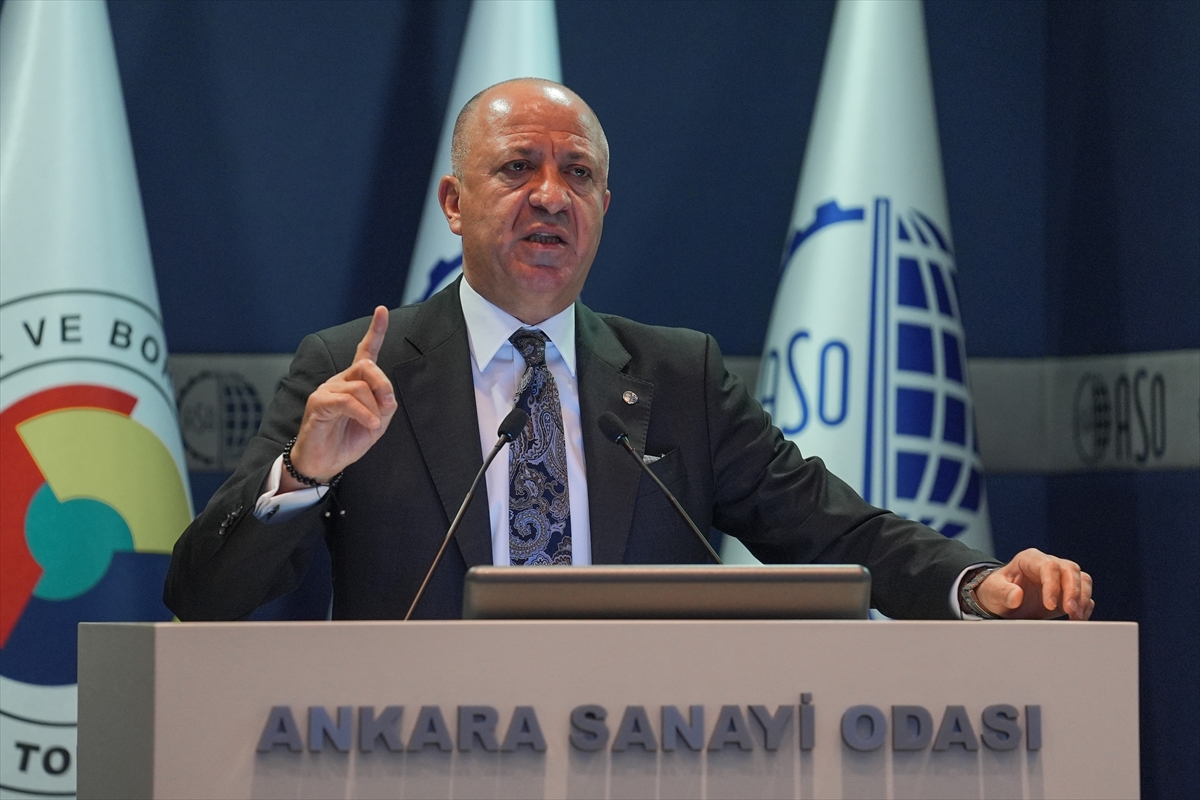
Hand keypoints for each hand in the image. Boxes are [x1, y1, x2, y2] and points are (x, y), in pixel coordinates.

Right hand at [281, 306, 396, 490]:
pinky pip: (346, 401)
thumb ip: (384, 405)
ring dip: (372, 408)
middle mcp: (339, 380)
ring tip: (373, 425)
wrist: (324, 462)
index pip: (365, 351)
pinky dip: (363, 413)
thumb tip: (386, 395)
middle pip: (366, 366)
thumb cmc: (348, 440)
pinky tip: (370, 425)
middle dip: (383, 383)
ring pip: (359, 386)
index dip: (375, 331)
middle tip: (388, 403)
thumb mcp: (376, 422)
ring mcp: (327, 390)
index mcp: (354, 382)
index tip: (382, 310)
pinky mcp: (318, 403)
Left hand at [975, 548, 1094, 619]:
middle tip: (1070, 611)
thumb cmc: (995, 592)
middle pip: (1070, 570)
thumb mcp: (992, 591)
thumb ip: (1002, 593)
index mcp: (1029, 559)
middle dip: (1073, 591)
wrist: (1001, 601)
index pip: (1049, 566)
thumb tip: (1016, 596)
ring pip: (1082, 579)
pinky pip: (1084, 593)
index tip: (1049, 605)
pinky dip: (1085, 605)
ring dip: (1082, 598)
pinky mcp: (1067, 591)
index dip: (1053, 585)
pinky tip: (1078, 618)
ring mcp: (1060, 577)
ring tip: (1075, 617)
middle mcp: (1048, 565)